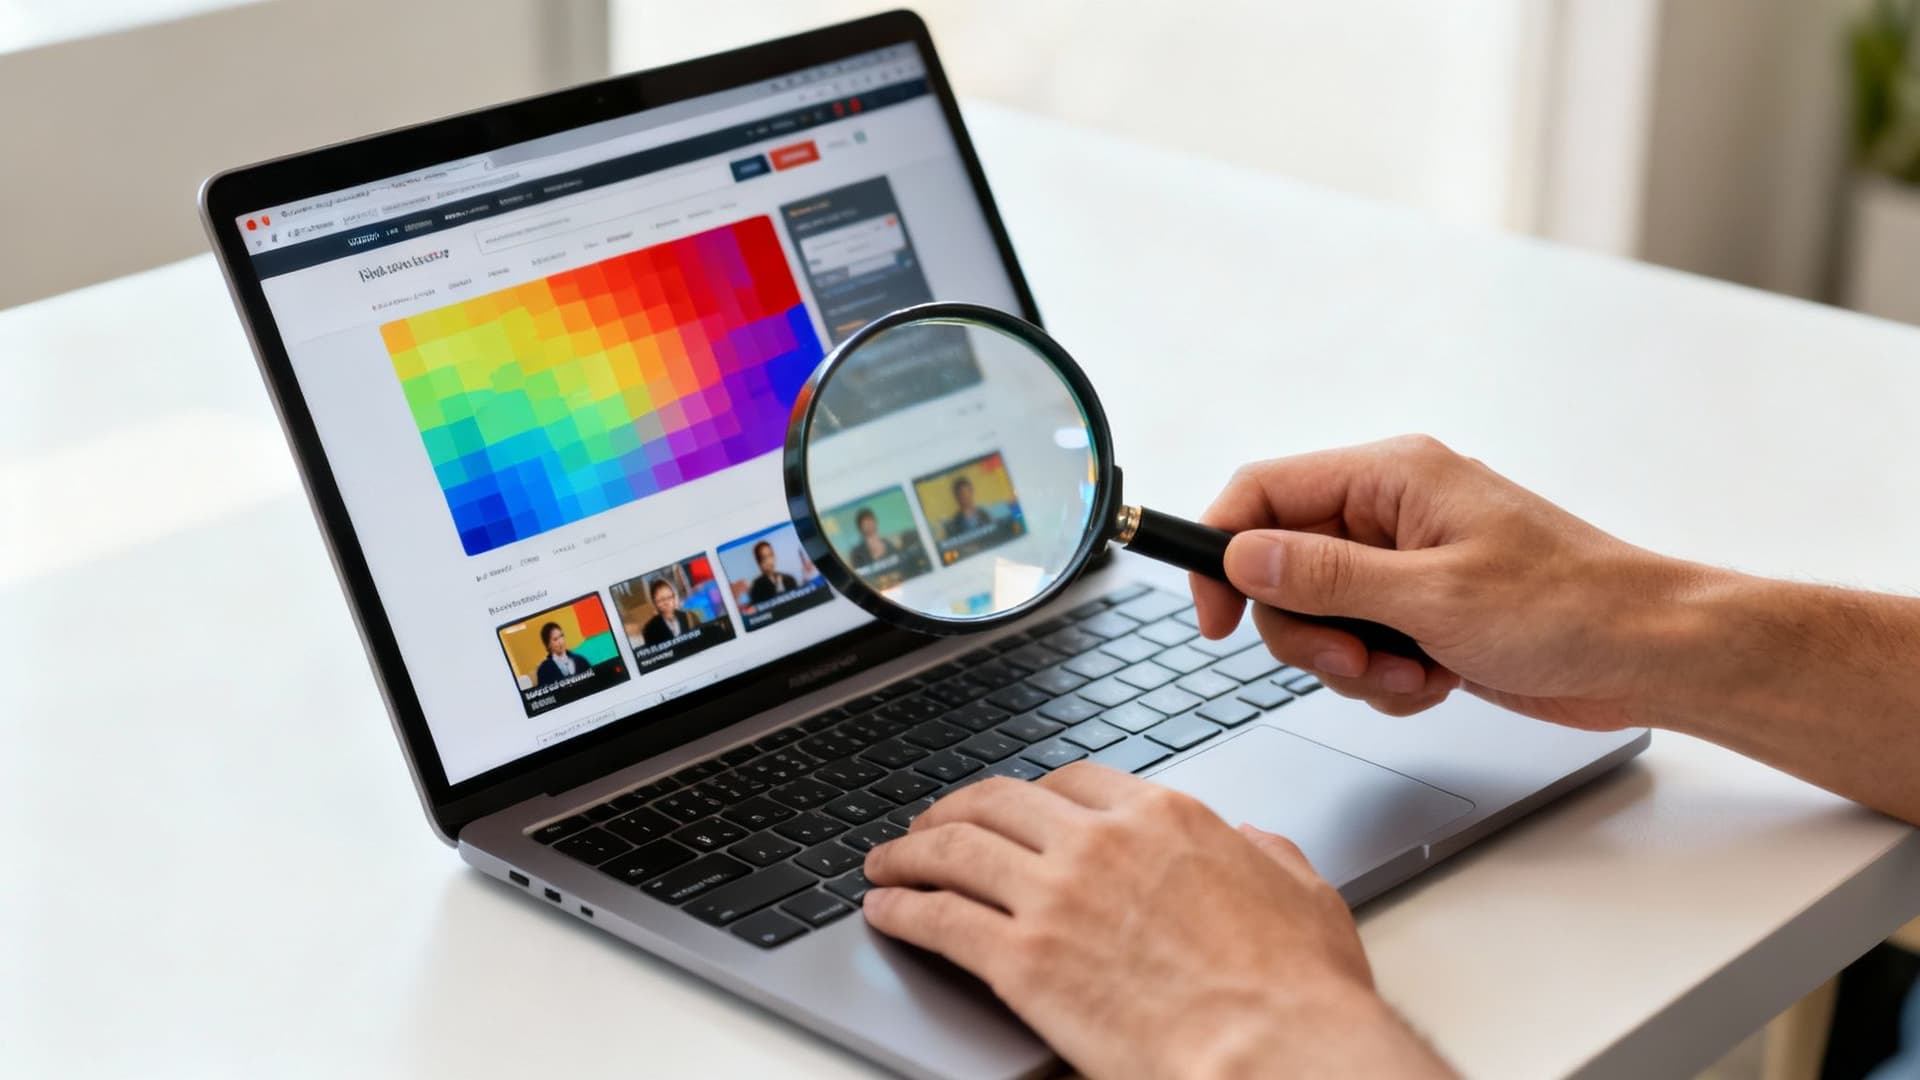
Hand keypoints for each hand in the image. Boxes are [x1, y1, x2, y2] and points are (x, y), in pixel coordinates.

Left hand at [862, 764, 1452, 1078]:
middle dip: (952, 810)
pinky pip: (938, 918)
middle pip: (997, 802)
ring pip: (953, 849)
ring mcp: (1054, 895)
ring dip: (907, 853)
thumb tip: (1256, 842)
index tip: (1011, 808)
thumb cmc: (1298, 991)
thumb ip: (1269, 855)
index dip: (1031, 793)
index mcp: (1163, 816)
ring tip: (884, 864)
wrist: (1274, 1051)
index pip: (1073, 781)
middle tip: (928, 826)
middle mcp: (1099, 841)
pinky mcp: (1021, 958)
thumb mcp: (1303, 894)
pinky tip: (883, 911)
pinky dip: (900, 909)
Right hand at [1192, 435, 1716, 730]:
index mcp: (1391, 476)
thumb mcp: (1433, 595)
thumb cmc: (1570, 607)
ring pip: (1318, 618)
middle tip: (1355, 660)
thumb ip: (1327, 575)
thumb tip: (1245, 555)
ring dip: (1352, 663)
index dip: (1222, 552)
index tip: (1213, 617)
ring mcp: (1406, 565)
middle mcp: (1391, 513)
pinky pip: (1360, 648)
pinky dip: (1386, 678)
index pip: (1264, 494)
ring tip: (1415, 672)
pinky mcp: (1423, 612)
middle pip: (1283, 568)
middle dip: (1307, 631)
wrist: (1650, 655)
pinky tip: (1438, 680)